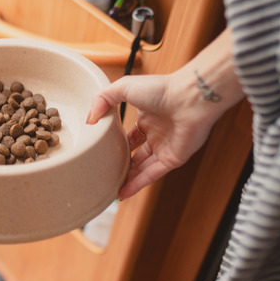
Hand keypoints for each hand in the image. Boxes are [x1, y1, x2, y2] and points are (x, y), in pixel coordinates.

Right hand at [86, 74, 218, 199]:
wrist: (190, 98)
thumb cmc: (162, 89)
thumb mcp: (123, 87)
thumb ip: (102, 99)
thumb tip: (89, 119)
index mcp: (147, 118)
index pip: (130, 135)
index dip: (117, 144)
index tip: (102, 152)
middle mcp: (157, 134)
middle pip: (136, 154)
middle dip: (122, 164)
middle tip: (105, 173)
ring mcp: (165, 147)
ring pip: (142, 168)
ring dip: (128, 178)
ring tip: (110, 188)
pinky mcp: (173, 159)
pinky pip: (152, 175)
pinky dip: (137, 185)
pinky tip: (123, 193)